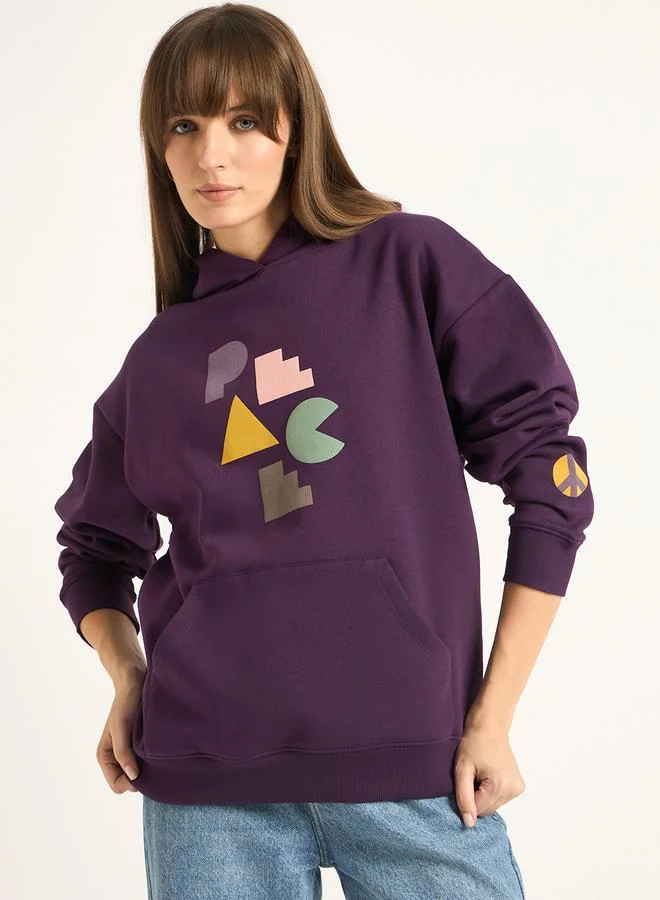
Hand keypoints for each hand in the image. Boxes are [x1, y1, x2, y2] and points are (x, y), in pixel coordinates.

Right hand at [96, 672, 145, 793]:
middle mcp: (115, 757)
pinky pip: (146, 762)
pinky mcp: (139, 744)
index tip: (144, 770)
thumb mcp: (122, 727)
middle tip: (154, 762)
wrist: (134, 682)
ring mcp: (128, 752)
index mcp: (105, 756)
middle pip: (128, 782)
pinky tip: (160, 751)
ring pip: (139, 773)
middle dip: (140, 777)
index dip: (130, 783)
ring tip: (157, 755)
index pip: (117, 785)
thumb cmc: (126, 703)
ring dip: (148, 768)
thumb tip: (133, 777)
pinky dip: (152, 760)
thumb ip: (123, 753)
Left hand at [453, 722, 524, 826]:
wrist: (490, 726)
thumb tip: (469, 823)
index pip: (478, 810)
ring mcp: (518, 788)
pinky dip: (491, 792)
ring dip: (483, 794)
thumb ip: (464, 797)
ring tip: (481, 774)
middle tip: (473, 776)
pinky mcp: (518, 787)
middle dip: (476, 796)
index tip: (466, 779)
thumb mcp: (462, 769)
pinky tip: (489, 775)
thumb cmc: (474, 743)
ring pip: (493, 806)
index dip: (466, 797)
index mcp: (500, 786)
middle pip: (487, 810)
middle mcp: (513, 790)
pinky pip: (500, 799)